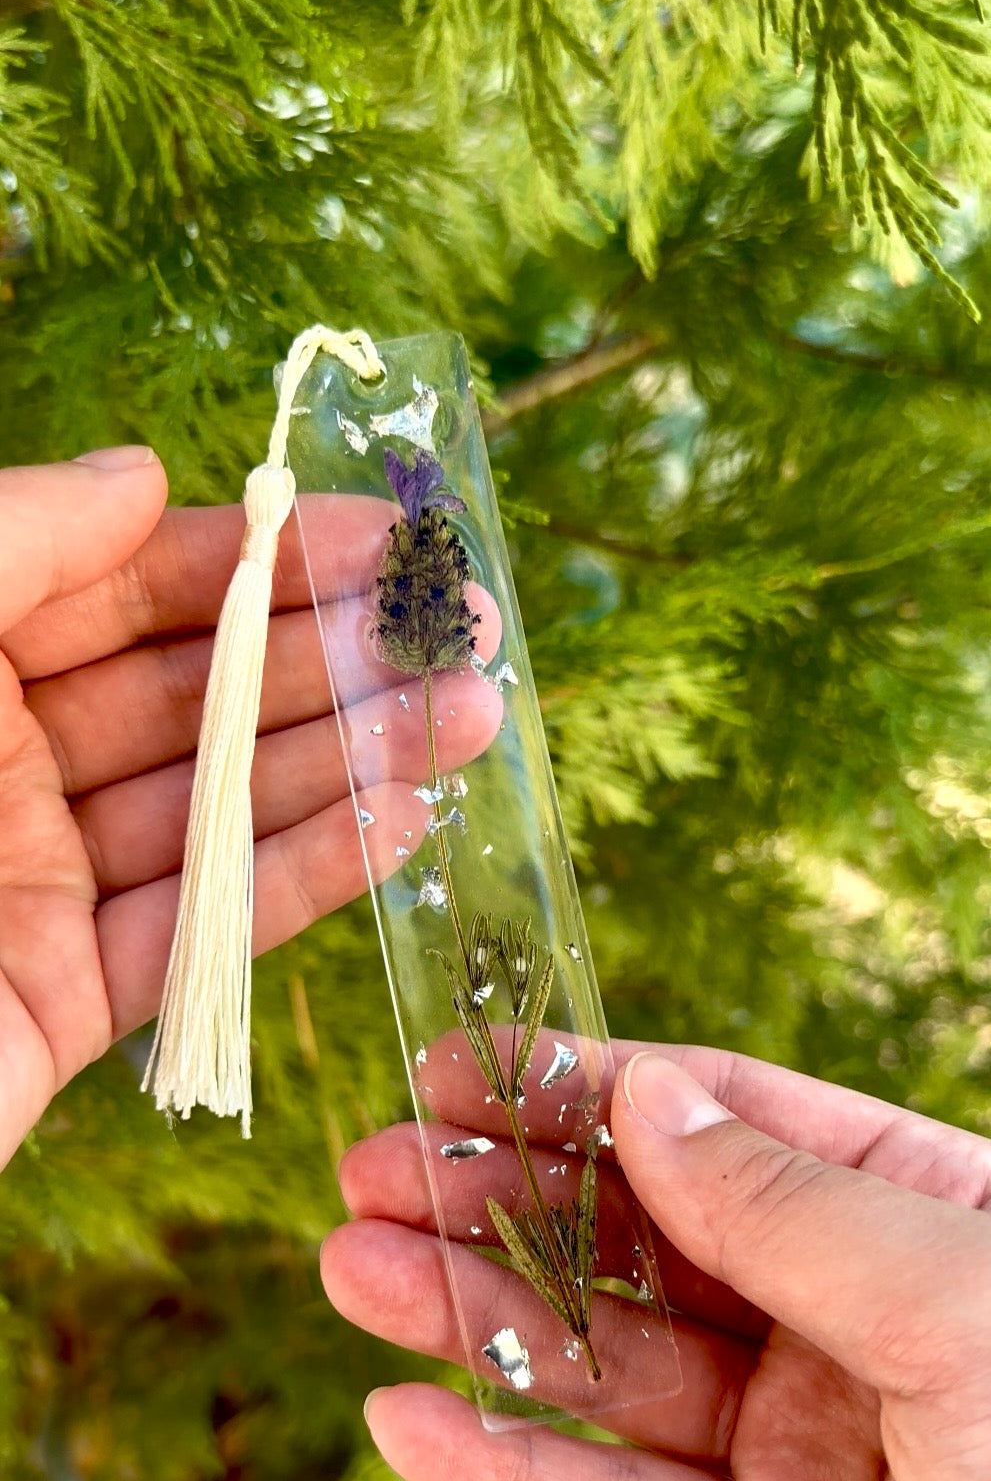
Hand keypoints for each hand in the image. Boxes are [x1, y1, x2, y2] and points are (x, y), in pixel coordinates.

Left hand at [0, 451, 501, 1167]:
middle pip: (190, 696)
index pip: (121, 587)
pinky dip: (306, 880)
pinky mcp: (58, 1007)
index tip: (380, 533)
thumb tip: (148, 473)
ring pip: (215, 811)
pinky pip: (198, 933)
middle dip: (329, 657)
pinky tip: (405, 818)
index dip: (254, 555)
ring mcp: (29, 888)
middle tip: (460, 623)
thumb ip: (9, 537)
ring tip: (474, 709)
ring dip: (350, 761)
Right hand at [324, 1042, 990, 1480]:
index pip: (723, 1123)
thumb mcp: (954, 1297)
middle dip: (503, 1203)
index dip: (586, 1091)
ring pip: (612, 1370)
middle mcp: (851, 1318)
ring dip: (476, 1322)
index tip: (458, 1069)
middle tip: (372, 1170)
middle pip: (644, 1241)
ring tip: (351, 1272)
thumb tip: (646, 1092)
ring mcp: (806, 1448)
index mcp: (915, 1215)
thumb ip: (790, 1202)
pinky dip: (511, 1474)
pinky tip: (410, 1422)